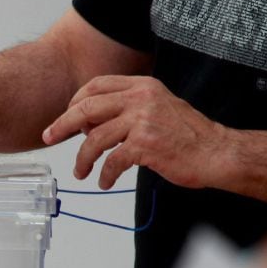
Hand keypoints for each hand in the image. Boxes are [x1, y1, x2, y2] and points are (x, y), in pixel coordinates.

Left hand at [42, 75, 232, 189]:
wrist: (217, 152)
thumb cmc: (188, 136)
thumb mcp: (158, 108)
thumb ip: (127, 109)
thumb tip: (91, 123)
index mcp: (143, 86)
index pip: (96, 85)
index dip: (74, 102)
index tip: (63, 119)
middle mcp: (141, 98)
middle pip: (86, 107)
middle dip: (62, 125)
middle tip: (49, 138)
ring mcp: (143, 120)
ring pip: (94, 138)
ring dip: (83, 158)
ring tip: (81, 171)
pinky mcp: (145, 144)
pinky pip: (112, 161)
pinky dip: (104, 175)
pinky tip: (106, 182)